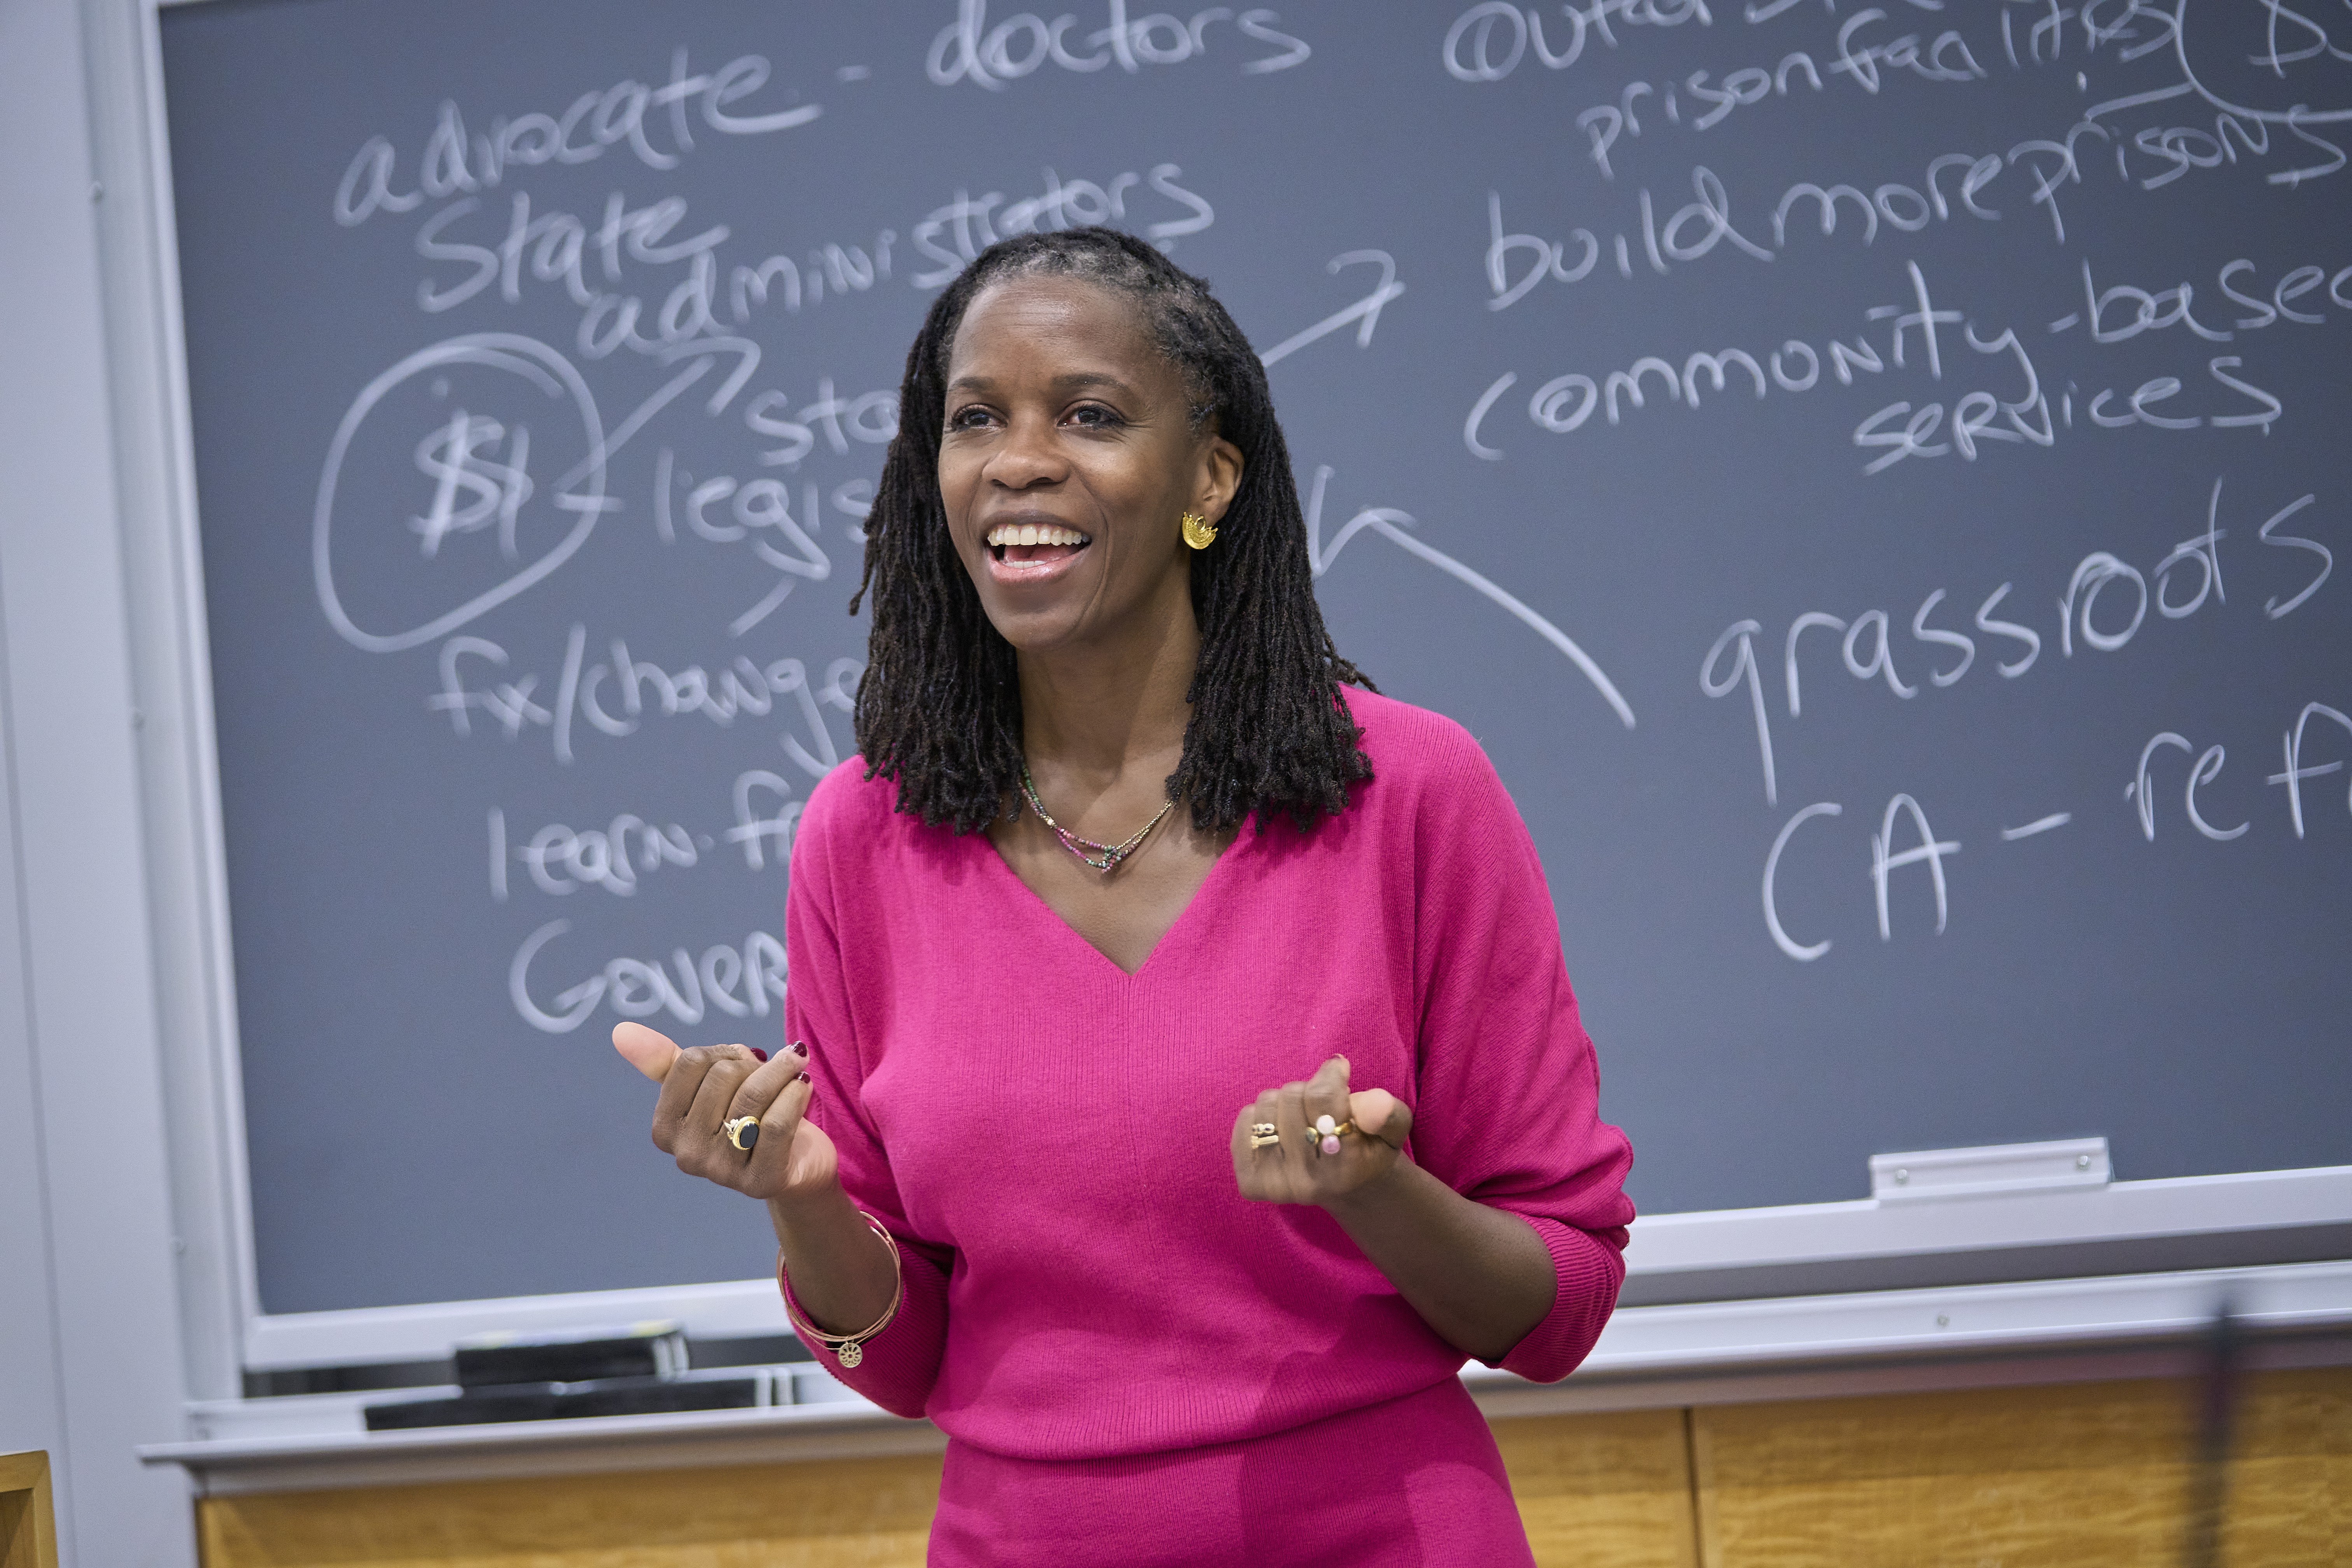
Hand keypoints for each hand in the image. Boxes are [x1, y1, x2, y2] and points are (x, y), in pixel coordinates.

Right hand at [622, 1022, 838, 1205]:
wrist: (798, 1163)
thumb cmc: (750, 1116)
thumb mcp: (707, 1086)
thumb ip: (666, 1061)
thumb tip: (620, 1031)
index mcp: (665, 1129)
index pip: (691, 1061)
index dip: (724, 1052)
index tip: (741, 1061)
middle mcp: (687, 1156)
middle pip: (723, 1075)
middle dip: (753, 1064)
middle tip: (770, 1072)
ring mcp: (722, 1173)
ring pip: (752, 1096)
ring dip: (782, 1071)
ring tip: (795, 1068)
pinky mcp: (761, 1181)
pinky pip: (777, 1123)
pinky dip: (795, 1094)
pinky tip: (803, 1086)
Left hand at [1230, 1055, 1411, 1208]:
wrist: (1348, 1188)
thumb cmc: (1371, 1149)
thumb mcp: (1393, 1130)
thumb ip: (1388, 1114)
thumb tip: (1370, 1102)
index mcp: (1345, 1167)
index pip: (1322, 1096)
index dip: (1331, 1073)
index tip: (1339, 1071)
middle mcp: (1307, 1181)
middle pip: (1292, 1096)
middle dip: (1310, 1090)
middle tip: (1322, 1107)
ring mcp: (1275, 1185)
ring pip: (1266, 1103)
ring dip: (1285, 1101)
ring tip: (1303, 1118)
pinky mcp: (1251, 1183)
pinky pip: (1245, 1120)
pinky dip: (1261, 1114)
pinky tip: (1282, 1129)